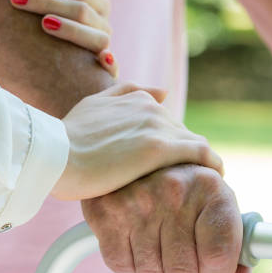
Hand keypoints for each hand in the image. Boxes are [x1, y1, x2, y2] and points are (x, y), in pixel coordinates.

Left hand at [9, 0, 117, 76]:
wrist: (41, 47)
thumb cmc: (45, 9)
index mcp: (99, 4)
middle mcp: (104, 27)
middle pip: (82, 11)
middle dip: (48, 3)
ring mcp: (104, 49)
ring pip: (97, 38)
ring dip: (71, 30)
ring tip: (44, 23)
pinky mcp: (103, 72)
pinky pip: (113, 69)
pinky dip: (111, 64)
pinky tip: (101, 58)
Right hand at [52, 83, 223, 199]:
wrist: (52, 155)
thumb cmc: (65, 138)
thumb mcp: (93, 105)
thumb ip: (124, 92)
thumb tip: (162, 91)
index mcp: (136, 98)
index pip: (166, 123)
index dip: (172, 142)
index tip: (173, 161)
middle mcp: (151, 107)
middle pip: (181, 133)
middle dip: (186, 154)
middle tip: (190, 177)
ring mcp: (156, 126)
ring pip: (193, 143)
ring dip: (200, 161)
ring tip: (204, 181)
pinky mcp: (160, 148)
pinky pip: (201, 154)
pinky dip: (213, 164)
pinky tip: (219, 176)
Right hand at [82, 164, 250, 272]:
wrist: (143, 164)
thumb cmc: (191, 198)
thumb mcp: (220, 216)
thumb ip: (236, 259)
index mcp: (212, 189)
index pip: (218, 258)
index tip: (211, 266)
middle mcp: (176, 190)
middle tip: (182, 253)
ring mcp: (139, 200)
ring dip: (157, 270)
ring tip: (159, 242)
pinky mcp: (107, 212)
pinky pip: (122, 267)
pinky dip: (131, 263)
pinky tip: (137, 240)